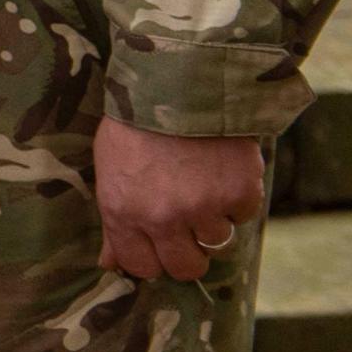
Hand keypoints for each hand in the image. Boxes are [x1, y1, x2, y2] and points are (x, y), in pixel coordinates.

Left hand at [95, 119, 264, 282]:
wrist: (178, 82)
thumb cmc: (136, 126)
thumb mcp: (110, 170)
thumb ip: (113, 222)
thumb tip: (109, 266)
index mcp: (123, 213)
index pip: (142, 268)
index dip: (152, 259)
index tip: (158, 244)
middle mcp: (163, 217)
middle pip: (186, 268)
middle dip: (188, 252)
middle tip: (188, 224)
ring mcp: (204, 208)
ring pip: (218, 243)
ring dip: (213, 220)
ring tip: (202, 184)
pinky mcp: (239, 193)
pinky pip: (243, 216)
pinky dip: (237, 199)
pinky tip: (222, 171)